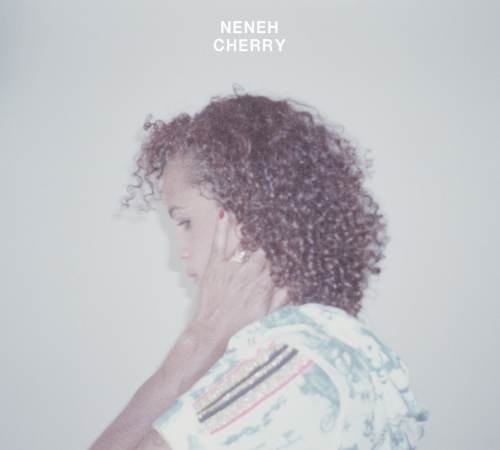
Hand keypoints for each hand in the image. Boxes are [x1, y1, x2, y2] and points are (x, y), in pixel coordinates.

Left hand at [187, 210, 288, 350]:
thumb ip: (282, 298)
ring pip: (245, 242)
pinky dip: (222, 228)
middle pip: (264, 249)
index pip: (278, 261)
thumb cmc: (239, 328)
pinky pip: (219, 243)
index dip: (284, 249)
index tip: (292, 238)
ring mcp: (231, 267)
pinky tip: (226, 212)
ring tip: (259, 210)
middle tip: (278, 219)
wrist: (211, 334)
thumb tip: (295, 283)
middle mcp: (249, 273)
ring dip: (252, 227)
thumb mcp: (267, 317)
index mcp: (264, 285)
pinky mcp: (214, 266)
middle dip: (271, 236)